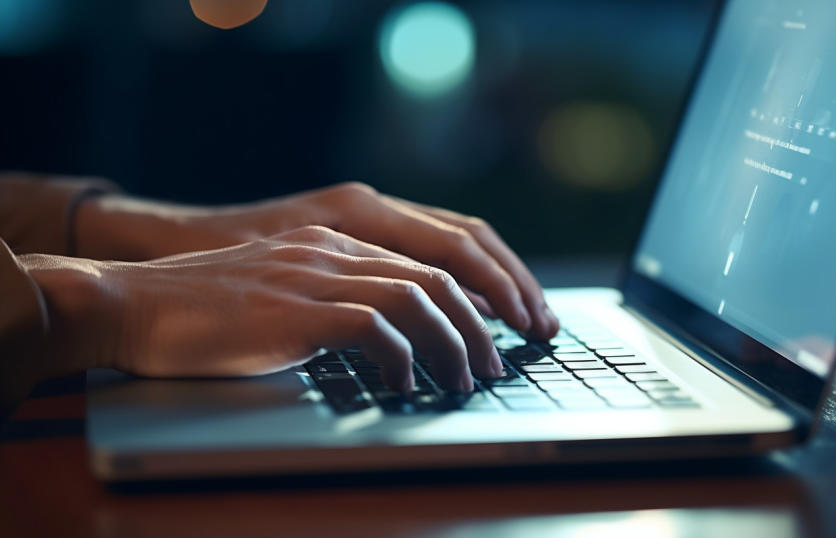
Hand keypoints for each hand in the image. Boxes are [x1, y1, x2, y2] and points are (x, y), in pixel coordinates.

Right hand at [22, 226, 506, 391]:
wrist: (133, 302)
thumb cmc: (207, 308)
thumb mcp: (288, 287)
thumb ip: (341, 293)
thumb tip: (400, 330)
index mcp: (339, 235)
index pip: (436, 247)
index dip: (485, 282)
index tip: (511, 320)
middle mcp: (335, 244)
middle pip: (442, 269)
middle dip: (488, 316)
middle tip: (502, 359)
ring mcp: (315, 271)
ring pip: (419, 296)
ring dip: (455, 342)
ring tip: (467, 380)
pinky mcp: (295, 308)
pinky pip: (374, 328)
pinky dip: (402, 357)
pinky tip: (405, 383)